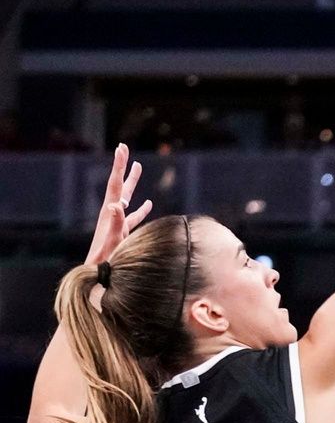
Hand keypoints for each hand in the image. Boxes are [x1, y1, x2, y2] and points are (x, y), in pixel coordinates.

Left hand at [86, 144, 152, 263]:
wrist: (98, 275)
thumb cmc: (106, 259)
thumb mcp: (112, 240)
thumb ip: (115, 223)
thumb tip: (116, 204)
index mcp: (110, 212)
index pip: (116, 184)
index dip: (120, 165)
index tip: (123, 148)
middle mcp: (112, 213)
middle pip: (120, 185)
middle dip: (123, 167)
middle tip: (124, 149)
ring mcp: (117, 222)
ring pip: (128, 197)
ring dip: (133, 182)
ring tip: (138, 167)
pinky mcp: (123, 231)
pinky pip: (135, 215)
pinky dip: (141, 208)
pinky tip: (149, 205)